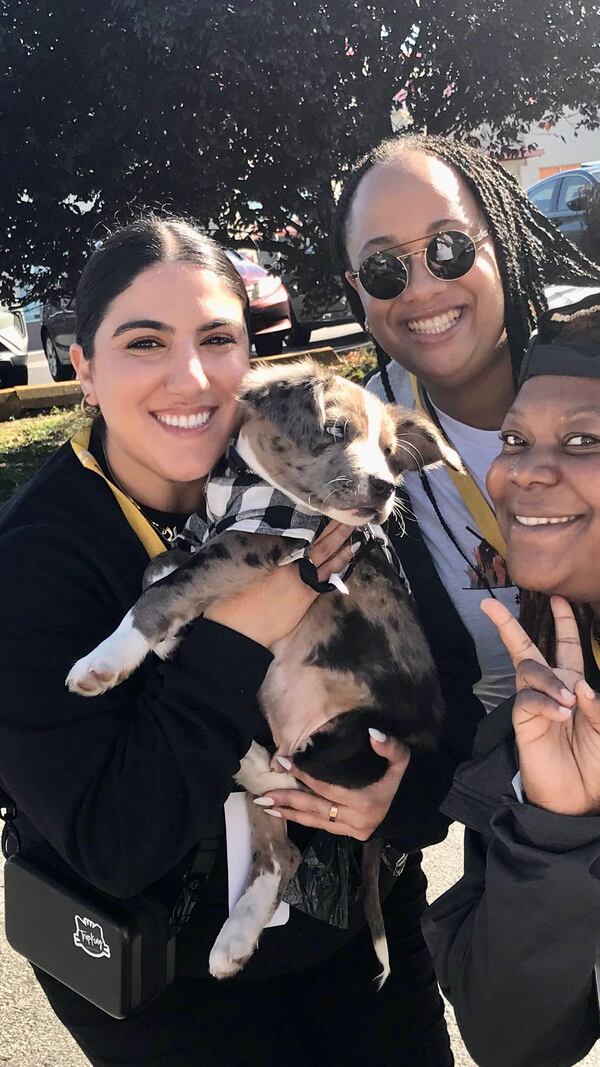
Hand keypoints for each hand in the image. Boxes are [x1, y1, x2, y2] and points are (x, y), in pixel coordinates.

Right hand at [204, 522, 353, 648]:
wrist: (238, 630)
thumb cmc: (233, 600)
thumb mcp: (242, 569)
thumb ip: (257, 553)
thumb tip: (264, 538)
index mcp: (272, 554)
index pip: (297, 530)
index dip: (312, 518)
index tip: (323, 504)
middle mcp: (289, 563)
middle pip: (316, 540)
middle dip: (333, 525)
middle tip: (349, 509)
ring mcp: (300, 579)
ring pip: (326, 555)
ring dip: (342, 540)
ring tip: (355, 525)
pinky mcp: (306, 595)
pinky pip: (328, 576)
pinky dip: (340, 564)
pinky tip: (350, 554)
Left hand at [255, 733, 409, 838]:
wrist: (412, 808)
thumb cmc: (401, 780)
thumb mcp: (401, 760)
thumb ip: (389, 746)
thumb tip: (372, 733)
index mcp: (365, 801)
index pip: (326, 787)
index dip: (303, 775)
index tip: (283, 761)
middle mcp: (356, 820)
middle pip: (314, 808)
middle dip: (287, 800)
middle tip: (262, 793)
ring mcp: (352, 830)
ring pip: (314, 821)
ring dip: (288, 813)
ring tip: (265, 805)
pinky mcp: (349, 835)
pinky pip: (320, 827)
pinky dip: (301, 820)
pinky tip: (283, 814)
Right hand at [481, 596, 599, 814]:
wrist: (579, 799)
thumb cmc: (596, 762)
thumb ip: (597, 707)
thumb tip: (578, 685)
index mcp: (573, 685)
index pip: (566, 647)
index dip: (563, 622)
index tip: (558, 597)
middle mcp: (550, 689)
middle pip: (527, 649)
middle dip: (510, 626)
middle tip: (491, 606)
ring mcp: (533, 704)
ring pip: (530, 671)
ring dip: (550, 681)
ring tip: (569, 705)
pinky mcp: (523, 722)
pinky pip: (528, 700)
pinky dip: (547, 703)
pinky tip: (562, 715)